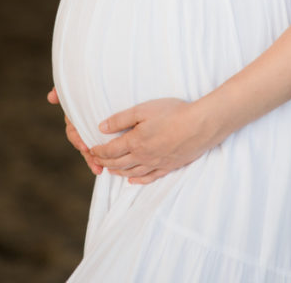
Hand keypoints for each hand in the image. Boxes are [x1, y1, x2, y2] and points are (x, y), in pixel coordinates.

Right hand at [47, 87, 101, 175]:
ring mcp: (94, 129)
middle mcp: (83, 124)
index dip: (78, 139)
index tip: (84, 146)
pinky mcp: (107, 132)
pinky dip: (104, 156)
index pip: (73, 131)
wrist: (112, 79)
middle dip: (88, 155)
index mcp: (76, 116)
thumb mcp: (77, 84)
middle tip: (95, 163)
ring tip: (100, 170)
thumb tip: (51, 97)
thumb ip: (64, 90)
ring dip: (94, 160)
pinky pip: (104, 146)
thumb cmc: (89, 81)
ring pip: (92, 149)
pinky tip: (107, 166)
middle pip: (83, 144)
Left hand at [89, 98, 211, 184]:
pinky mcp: (169, 167)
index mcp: (134, 142)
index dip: (98, 151)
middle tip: (96, 160)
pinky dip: (138, 181)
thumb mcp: (143, 109)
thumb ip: (121, 119)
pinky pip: (149, 178)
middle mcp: (143, 157)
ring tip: (110, 171)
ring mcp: (156, 164)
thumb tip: (101, 127)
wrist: (200, 125)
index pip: (110, 151)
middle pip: (118, 164)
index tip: (91, 149)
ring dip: (118, 172)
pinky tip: (133, 181)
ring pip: (132, 173)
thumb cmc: (172, 113)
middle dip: (105, 162)